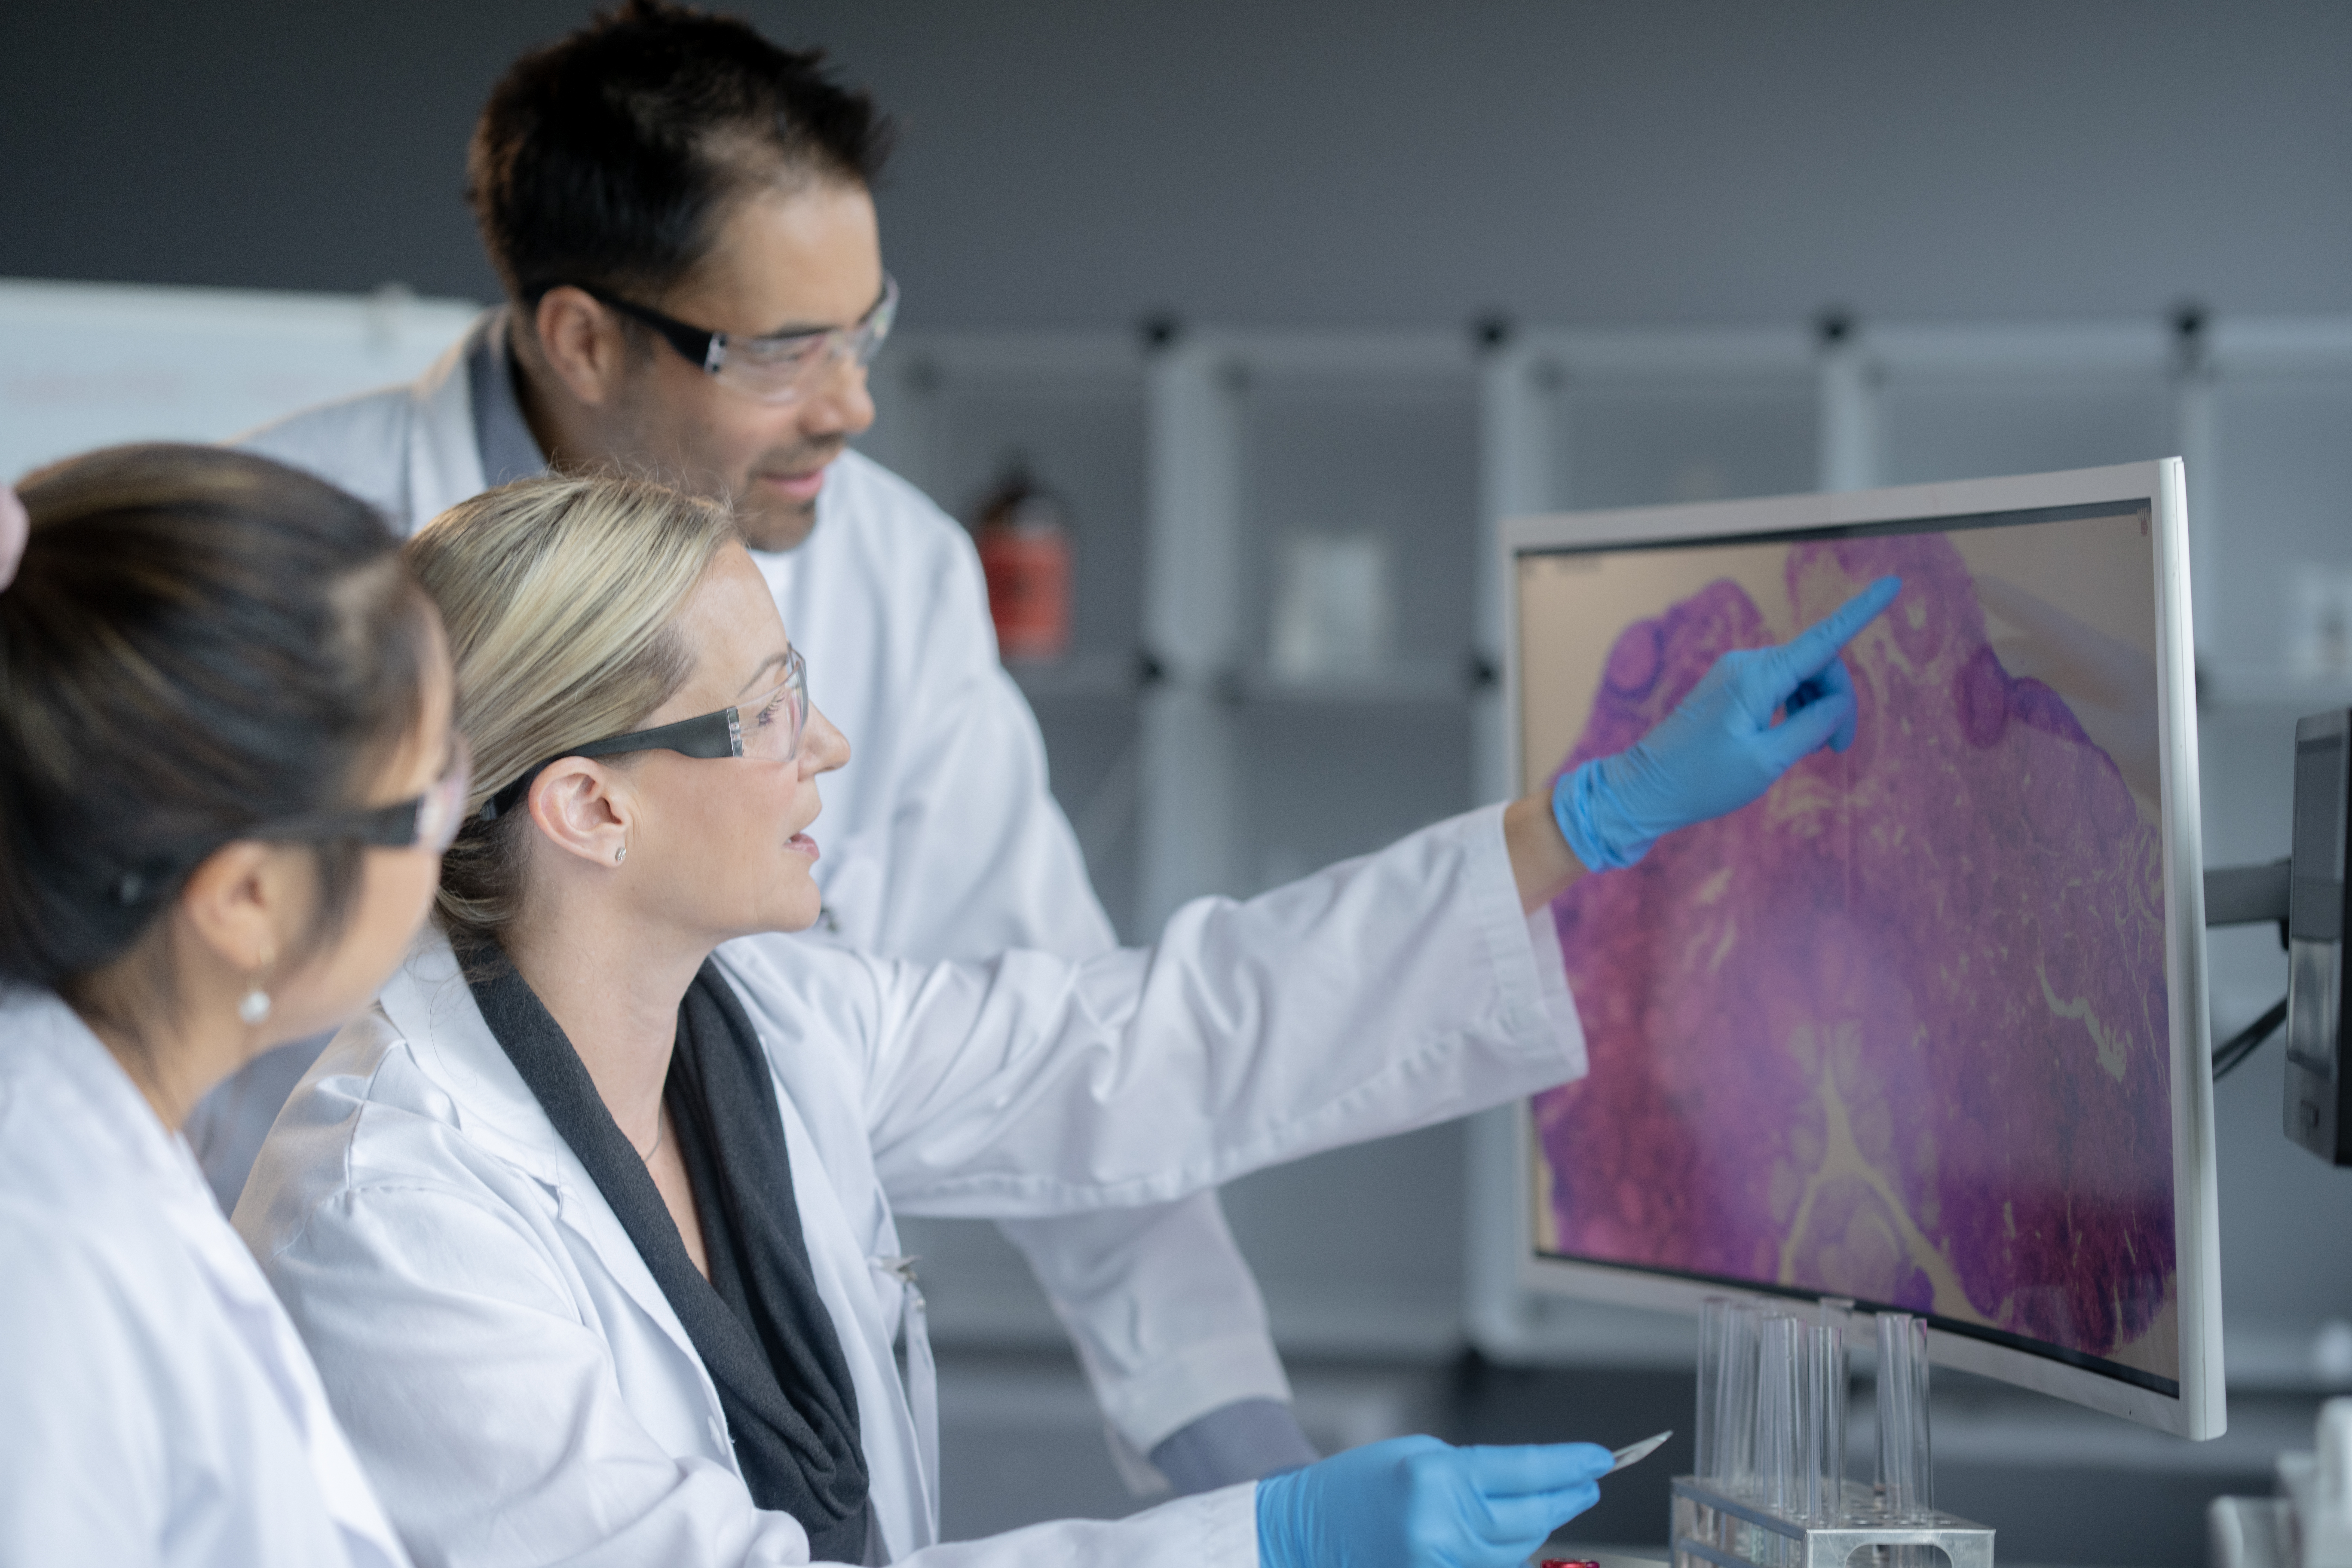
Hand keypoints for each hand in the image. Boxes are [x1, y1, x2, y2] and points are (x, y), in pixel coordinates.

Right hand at [1255, 1435, 1610, 1567]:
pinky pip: (1492, 1566)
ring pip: (1518, 1548)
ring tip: (1559, 1500)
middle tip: (1589, 1480)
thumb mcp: (1422, 1456)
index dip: (1570, 1464)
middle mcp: (1442, 1525)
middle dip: (1567, 1496)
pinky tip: (1521, 1529)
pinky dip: (1511, 1549)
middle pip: (1530, 1515)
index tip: (1601, 1458)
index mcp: (1437, 1478)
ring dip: (1542, 1524)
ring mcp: (1439, 1561)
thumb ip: (1477, 1472)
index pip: (1525, 1471)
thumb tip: (1534, 1484)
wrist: (1308, 1528)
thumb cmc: (1360, 1484)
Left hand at [1554, 576, 1901, 870]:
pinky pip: (1779, 687)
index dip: (1862, 611)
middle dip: (1837, 702)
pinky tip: (1789, 739)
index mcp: (1757, 678)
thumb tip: (1837, 703)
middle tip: (1838, 749)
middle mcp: (1746, 665)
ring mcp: (1736, 673)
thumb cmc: (1702, 780)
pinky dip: (1794, 709)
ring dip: (1815, 709)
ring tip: (1811, 750)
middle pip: (1817, 666)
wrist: (1647, 789)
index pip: (1823, 638)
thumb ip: (1812, 727)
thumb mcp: (1768, 761)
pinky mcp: (1730, 686)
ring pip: (1800, 678)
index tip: (1892, 584)